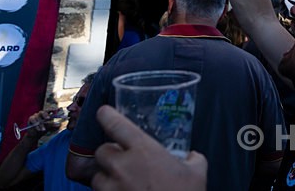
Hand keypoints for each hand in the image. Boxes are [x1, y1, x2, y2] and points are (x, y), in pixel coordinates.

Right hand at [25, 109, 60, 139]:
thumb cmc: (43, 129)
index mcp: (46, 114)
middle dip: (45, 114)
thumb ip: (53, 125)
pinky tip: (38, 129)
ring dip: (41, 124)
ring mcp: (35, 116)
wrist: (35, 135)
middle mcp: (40, 114)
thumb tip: (59, 124)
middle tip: (48, 118)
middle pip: (43, 112)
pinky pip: (33, 120)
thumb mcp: (48, 127)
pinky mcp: (30, 119)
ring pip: (38, 117)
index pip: (49, 110)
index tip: (56, 110)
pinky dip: (36, 125)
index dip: (52, 109)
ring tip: (43, 130)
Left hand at [91, 106, 206, 190]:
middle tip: (122, 158)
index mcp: (143, 150)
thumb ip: (192, 158)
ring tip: (121, 182)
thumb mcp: (198, 171)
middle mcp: (123, 166)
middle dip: (109, 153)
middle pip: (102, 151)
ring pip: (97, 177)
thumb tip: (191, 156)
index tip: (103, 111)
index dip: (106, 115)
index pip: (115, 124)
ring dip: (106, 177)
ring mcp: (112, 189)